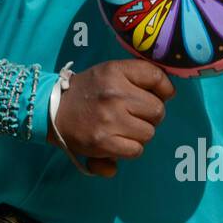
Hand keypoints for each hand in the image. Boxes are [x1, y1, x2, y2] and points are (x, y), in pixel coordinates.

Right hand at [51, 59, 175, 177]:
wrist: (52, 110)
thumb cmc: (87, 91)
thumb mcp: (110, 72)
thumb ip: (139, 75)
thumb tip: (170, 94)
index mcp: (116, 72)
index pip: (156, 77)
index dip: (164, 90)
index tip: (157, 95)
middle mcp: (114, 94)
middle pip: (157, 111)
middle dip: (150, 116)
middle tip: (134, 115)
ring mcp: (109, 120)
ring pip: (148, 133)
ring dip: (139, 134)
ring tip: (124, 129)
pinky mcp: (102, 142)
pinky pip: (135, 150)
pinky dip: (130, 149)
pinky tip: (119, 143)